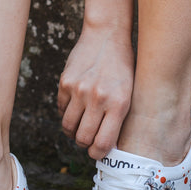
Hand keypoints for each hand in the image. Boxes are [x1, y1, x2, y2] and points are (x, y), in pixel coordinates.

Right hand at [58, 25, 133, 159]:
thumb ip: (118, 118)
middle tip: (88, 140)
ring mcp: (79, 90)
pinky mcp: (65, 82)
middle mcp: (98, 98)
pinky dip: (67, 113)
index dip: (98, 154)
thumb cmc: (123, 67)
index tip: (97, 153)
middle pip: (82, 138)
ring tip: (80, 125)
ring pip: (68, 126)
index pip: (103, 144)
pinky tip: (77, 107)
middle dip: (84, 143)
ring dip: (73, 130)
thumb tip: (105, 145)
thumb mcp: (130, 93)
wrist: (107, 35)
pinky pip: (61, 109)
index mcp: (118, 104)